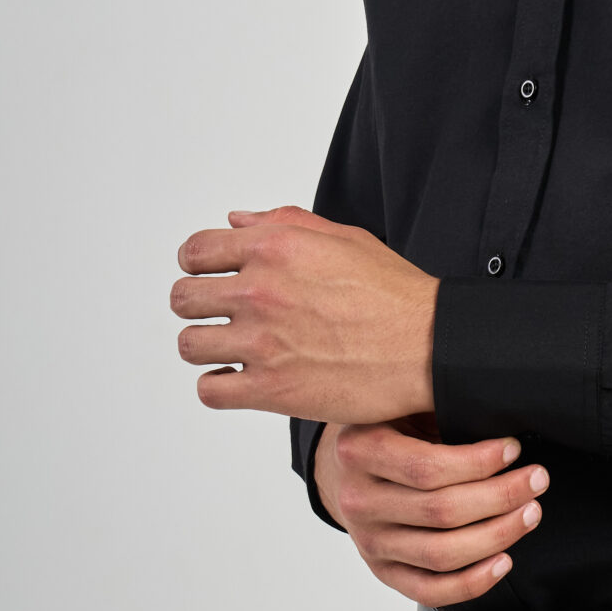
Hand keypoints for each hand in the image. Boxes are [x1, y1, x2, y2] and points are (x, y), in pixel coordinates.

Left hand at [171, 205, 437, 423]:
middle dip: (198, 306)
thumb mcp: (343, 238)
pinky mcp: (270, 389)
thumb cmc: (394, 293)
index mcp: (274, 247)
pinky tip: (240, 379)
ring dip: (207, 346)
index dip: (197, 265)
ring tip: (232, 349)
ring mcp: (261, 342)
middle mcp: (259, 291)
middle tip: (221, 316)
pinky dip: (219, 385)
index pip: (195, 252)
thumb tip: (235, 221)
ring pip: (189, 344)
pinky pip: (209, 389)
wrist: (428, 347)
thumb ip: (283, 223)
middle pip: (183, 298)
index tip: (209, 278)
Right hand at [314, 415, 548, 605]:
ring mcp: (369, 542)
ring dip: (496, 535)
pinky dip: (472, 582)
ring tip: (529, 513)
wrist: (344, 469)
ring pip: (441, 554)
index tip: (514, 448)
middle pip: (440, 512)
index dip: (479, 462)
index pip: (427, 468)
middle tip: (536, 479)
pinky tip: (504, 560)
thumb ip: (438, 407)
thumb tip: (501, 413)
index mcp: (359, 451)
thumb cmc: (388, 430)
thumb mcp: (403, 404)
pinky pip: (429, 590)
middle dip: (500, 496)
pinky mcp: (382, 571)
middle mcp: (358, 501)